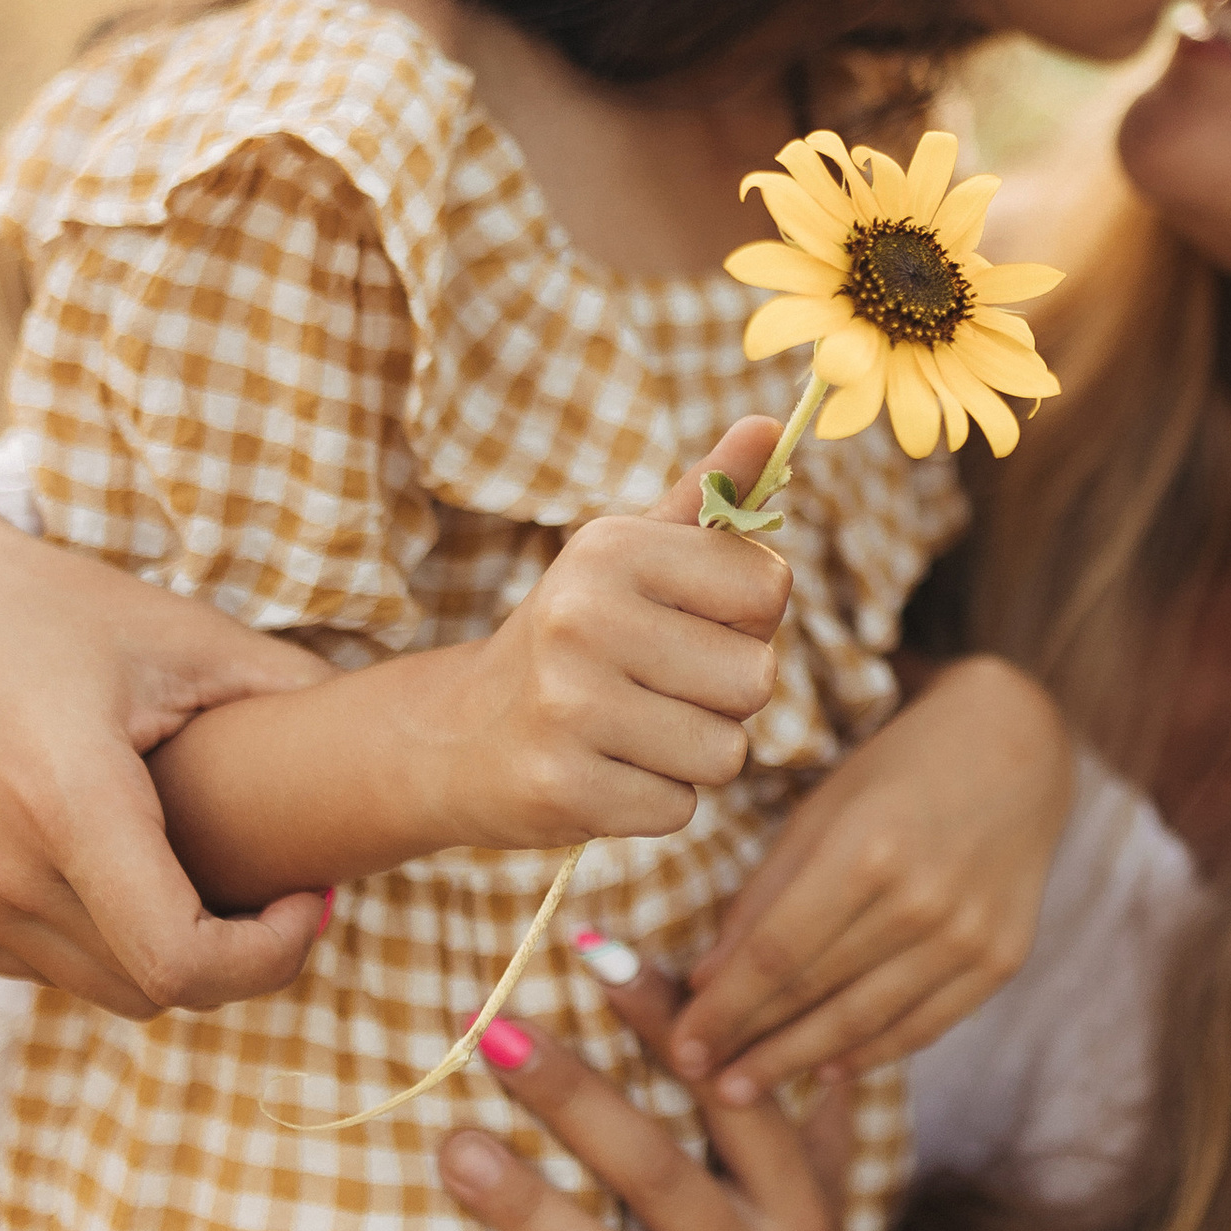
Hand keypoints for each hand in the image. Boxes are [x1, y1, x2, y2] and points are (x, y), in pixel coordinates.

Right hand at [0, 497, 334, 1018]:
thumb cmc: (48, 609)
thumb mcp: (181, 634)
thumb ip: (290, 690)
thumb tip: (394, 737)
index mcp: (64, 802)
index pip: (183, 963)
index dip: (270, 957)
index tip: (313, 899)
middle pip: (155, 987)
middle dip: (236, 954)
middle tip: (282, 887)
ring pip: (101, 988)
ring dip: (167, 952)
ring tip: (207, 871)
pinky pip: (46, 968)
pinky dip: (100, 940)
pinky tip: (126, 867)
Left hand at [387, 978, 866, 1230]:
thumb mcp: (817, 1195)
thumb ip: (799, 1105)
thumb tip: (782, 989)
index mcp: (794, 1207)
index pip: (731, 1096)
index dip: (667, 1021)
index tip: (592, 947)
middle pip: (662, 1178)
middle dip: (578, 1100)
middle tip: (494, 1029)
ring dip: (530, 1214)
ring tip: (453, 1148)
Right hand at [460, 419, 793, 847]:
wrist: (459, 735)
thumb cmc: (576, 636)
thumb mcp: (629, 555)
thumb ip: (708, 496)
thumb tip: (771, 422)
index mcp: (611, 549)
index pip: (767, 587)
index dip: (750, 618)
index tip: (697, 621)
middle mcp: (583, 616)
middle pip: (757, 679)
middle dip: (725, 696)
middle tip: (661, 686)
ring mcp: (567, 705)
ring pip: (725, 753)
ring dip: (693, 754)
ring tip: (633, 730)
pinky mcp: (560, 786)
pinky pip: (678, 808)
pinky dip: (654, 800)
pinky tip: (605, 770)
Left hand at [666, 656, 1073, 1100]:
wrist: (1016, 747)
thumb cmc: (899, 769)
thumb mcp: (821, 809)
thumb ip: (765, 893)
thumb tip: (705, 978)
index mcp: (865, 849)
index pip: (775, 953)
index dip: (722, 1008)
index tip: (681, 1046)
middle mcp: (922, 899)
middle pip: (815, 993)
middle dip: (749, 1043)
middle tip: (703, 1080)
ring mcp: (968, 935)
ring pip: (865, 1022)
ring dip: (797, 1061)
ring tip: (748, 1090)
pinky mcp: (1003, 959)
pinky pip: (924, 1026)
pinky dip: (871, 1054)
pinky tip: (826, 1069)